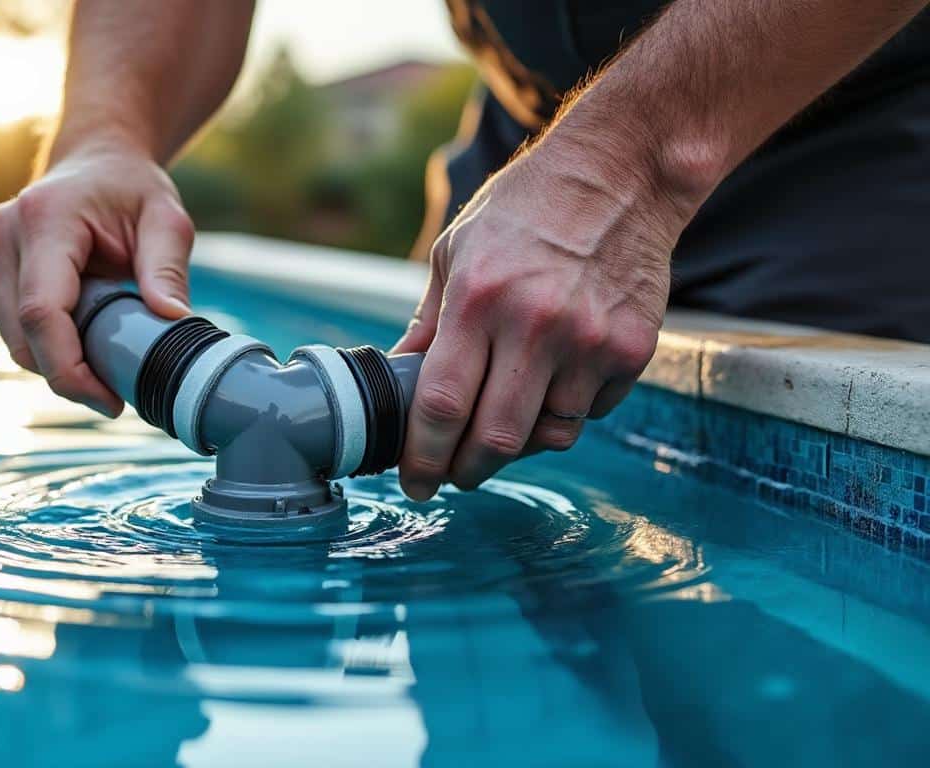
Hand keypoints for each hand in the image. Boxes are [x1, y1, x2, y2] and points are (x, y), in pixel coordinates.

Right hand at [0, 141, 194, 415]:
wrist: (96, 161)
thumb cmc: (131, 188)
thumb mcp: (166, 219)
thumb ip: (167, 269)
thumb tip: (173, 322)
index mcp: (44, 219)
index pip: (41, 312)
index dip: (70, 369)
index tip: (110, 400)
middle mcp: (4, 236)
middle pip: (23, 339)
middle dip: (70, 377)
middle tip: (120, 390)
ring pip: (16, 343)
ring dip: (59, 364)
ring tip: (109, 356)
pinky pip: (15, 333)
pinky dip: (50, 349)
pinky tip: (87, 338)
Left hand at [392, 138, 684, 499]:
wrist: (622, 176)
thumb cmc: (526, 209)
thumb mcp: (456, 251)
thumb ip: (430, 322)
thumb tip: (400, 380)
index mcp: (478, 299)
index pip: (441, 406)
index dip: (422, 457)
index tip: (413, 481)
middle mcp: (535, 325)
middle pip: (494, 439)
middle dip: (466, 471)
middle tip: (454, 474)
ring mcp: (589, 341)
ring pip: (547, 436)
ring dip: (518, 445)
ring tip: (503, 425)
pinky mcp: (631, 350)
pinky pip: (588, 412)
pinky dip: (564, 413)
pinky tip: (553, 383)